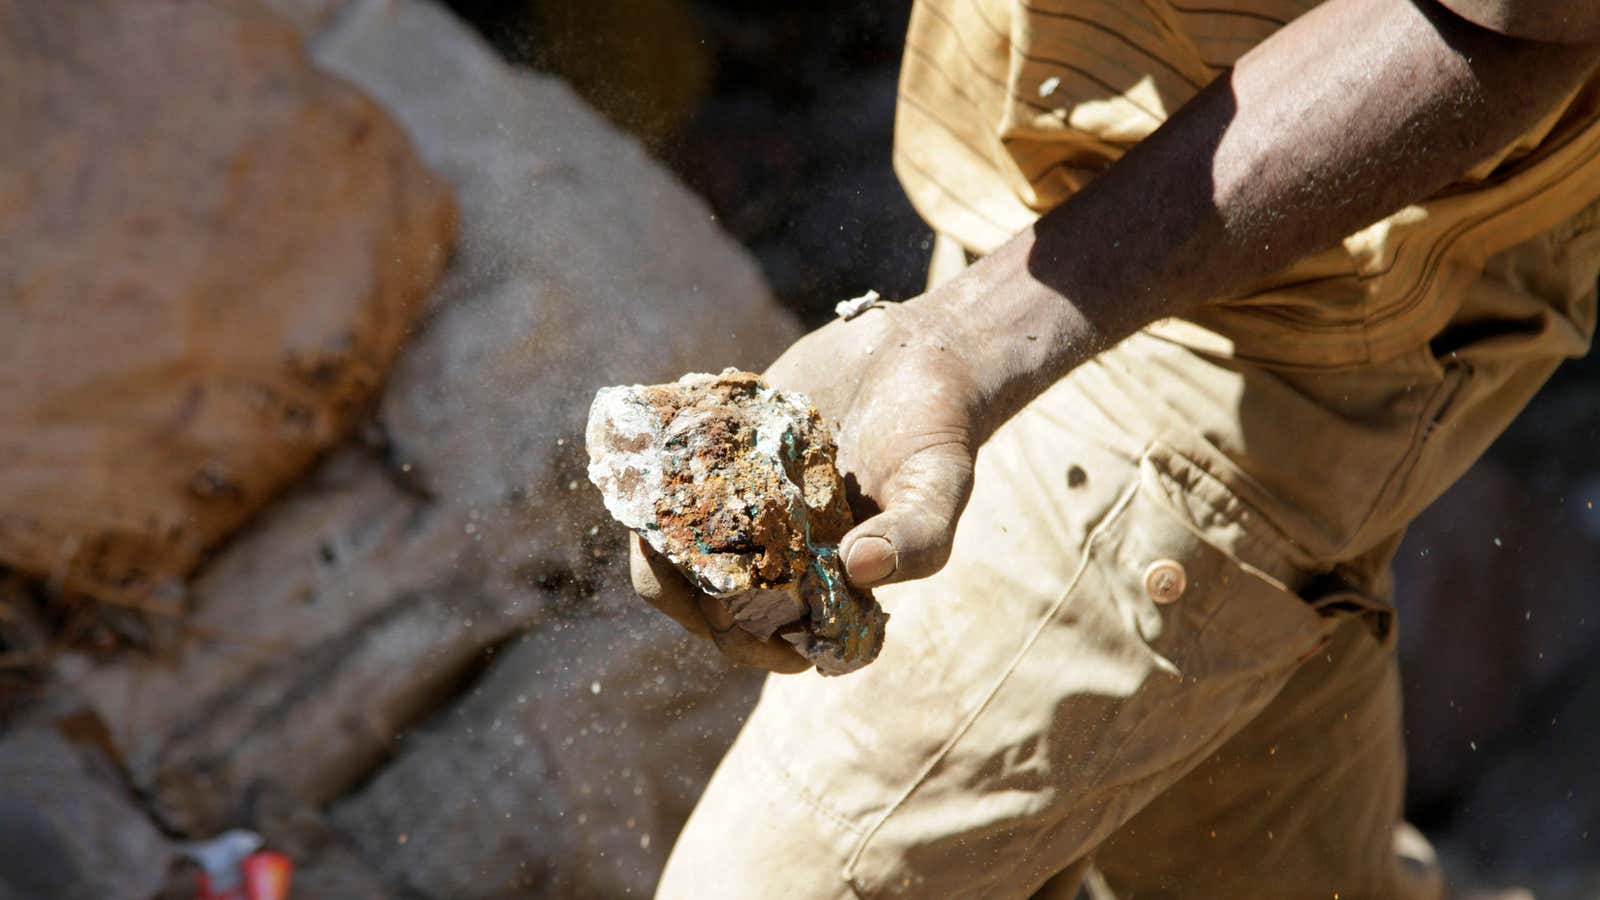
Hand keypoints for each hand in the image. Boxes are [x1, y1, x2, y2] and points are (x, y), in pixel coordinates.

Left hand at [630, 300, 984, 671]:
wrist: (912, 357)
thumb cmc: (934, 434)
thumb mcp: (940, 486)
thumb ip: (915, 537)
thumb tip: (858, 569)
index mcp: (824, 589)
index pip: (770, 644)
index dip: (745, 640)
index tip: (734, 611)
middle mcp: (776, 559)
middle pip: (705, 605)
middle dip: (682, 590)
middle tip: (671, 552)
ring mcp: (742, 511)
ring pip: (675, 550)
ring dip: (657, 535)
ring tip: (654, 505)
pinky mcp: (721, 460)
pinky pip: (669, 484)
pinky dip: (656, 475)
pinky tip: (658, 449)